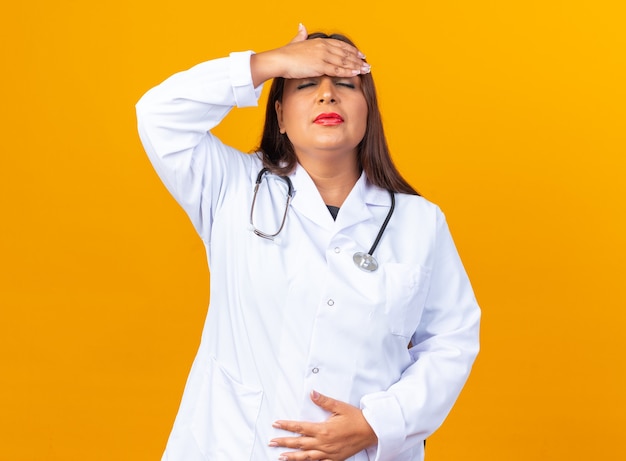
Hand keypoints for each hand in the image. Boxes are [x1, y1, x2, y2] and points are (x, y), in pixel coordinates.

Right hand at [251, 24, 369, 86]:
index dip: (352, 50)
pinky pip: (337, 69)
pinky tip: (356, 73)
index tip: (360, 55)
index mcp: (319, 42)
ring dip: (356, 66)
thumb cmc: (286, 54)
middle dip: (358, 59)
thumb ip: (301, 35)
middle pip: (345, 53)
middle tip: (367, 64)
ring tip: (366, 70)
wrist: (280, 60)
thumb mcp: (295, 42)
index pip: (340, 46)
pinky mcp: (321, 66)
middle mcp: (323, 47)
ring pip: (344, 61)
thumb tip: (302, 26)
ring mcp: (323, 56)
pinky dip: (348, 71)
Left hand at [268, 390, 377, 460]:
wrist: (370, 432)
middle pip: (299, 443)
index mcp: (323, 429)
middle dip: (284, 442)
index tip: (276, 424)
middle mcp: (323, 443)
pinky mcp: (334, 459)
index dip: (286, 426)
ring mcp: (328, 453)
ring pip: (306, 456)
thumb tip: (312, 394)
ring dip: (292, 457)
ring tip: (281, 457)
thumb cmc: (356, 419)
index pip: (300, 427)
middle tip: (271, 442)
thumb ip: (324, 401)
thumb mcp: (340, 407)